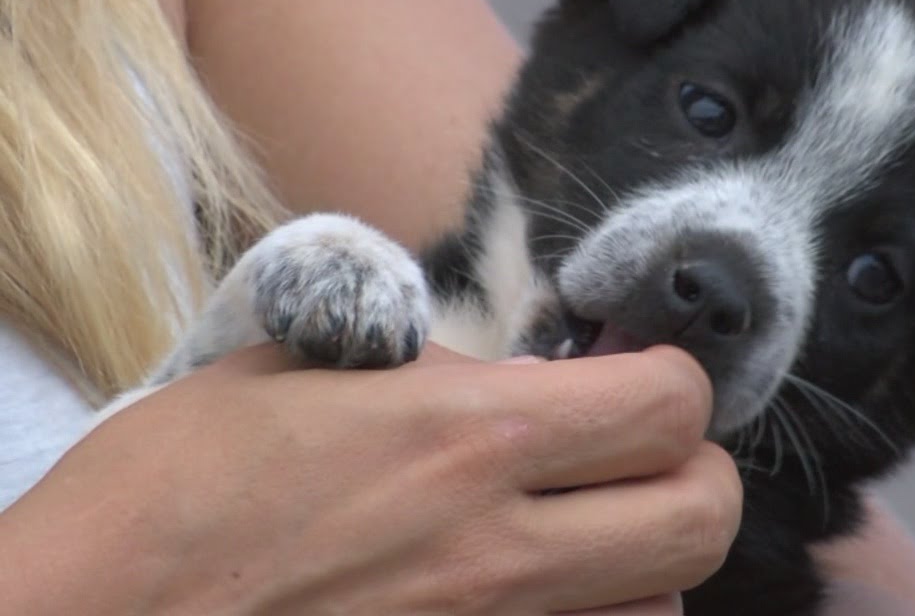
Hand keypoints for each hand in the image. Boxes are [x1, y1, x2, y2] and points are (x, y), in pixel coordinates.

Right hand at [1, 343, 739, 614]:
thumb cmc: (171, 491)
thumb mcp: (298, 372)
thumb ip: (426, 365)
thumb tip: (510, 375)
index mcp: (462, 436)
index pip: (665, 404)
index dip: (672, 381)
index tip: (637, 377)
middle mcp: (498, 548)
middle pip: (700, 518)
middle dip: (692, 473)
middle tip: (643, 453)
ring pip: (661, 608)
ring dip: (644, 561)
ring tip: (588, 530)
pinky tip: (541, 594)